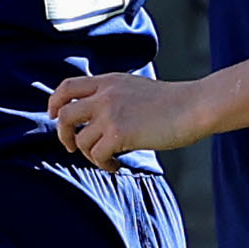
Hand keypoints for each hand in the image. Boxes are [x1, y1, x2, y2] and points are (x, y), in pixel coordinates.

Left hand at [49, 67, 203, 163]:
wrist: (195, 106)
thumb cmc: (172, 102)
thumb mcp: (134, 88)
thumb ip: (112, 94)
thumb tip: (93, 115)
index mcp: (108, 81)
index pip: (67, 86)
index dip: (54, 102)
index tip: (53, 115)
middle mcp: (104, 95)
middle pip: (64, 115)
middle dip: (62, 134)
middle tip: (70, 146)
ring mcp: (110, 113)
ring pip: (81, 140)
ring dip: (90, 155)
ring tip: (108, 160)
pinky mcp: (119, 133)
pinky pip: (97, 155)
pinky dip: (104, 165)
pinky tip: (117, 166)